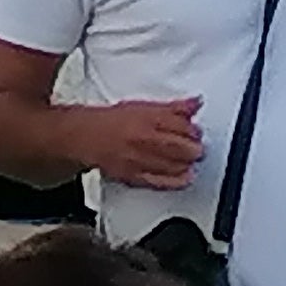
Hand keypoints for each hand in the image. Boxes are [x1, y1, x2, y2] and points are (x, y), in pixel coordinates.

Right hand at [82, 97, 207, 190]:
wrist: (89, 136)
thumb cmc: (115, 121)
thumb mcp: (146, 106)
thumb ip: (174, 107)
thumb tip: (196, 103)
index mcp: (150, 119)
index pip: (184, 127)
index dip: (195, 131)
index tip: (196, 132)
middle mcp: (146, 139)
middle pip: (184, 148)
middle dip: (195, 148)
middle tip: (196, 147)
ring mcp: (141, 160)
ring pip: (176, 166)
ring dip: (188, 164)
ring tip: (189, 160)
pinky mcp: (135, 177)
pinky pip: (162, 182)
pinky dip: (177, 180)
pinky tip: (184, 176)